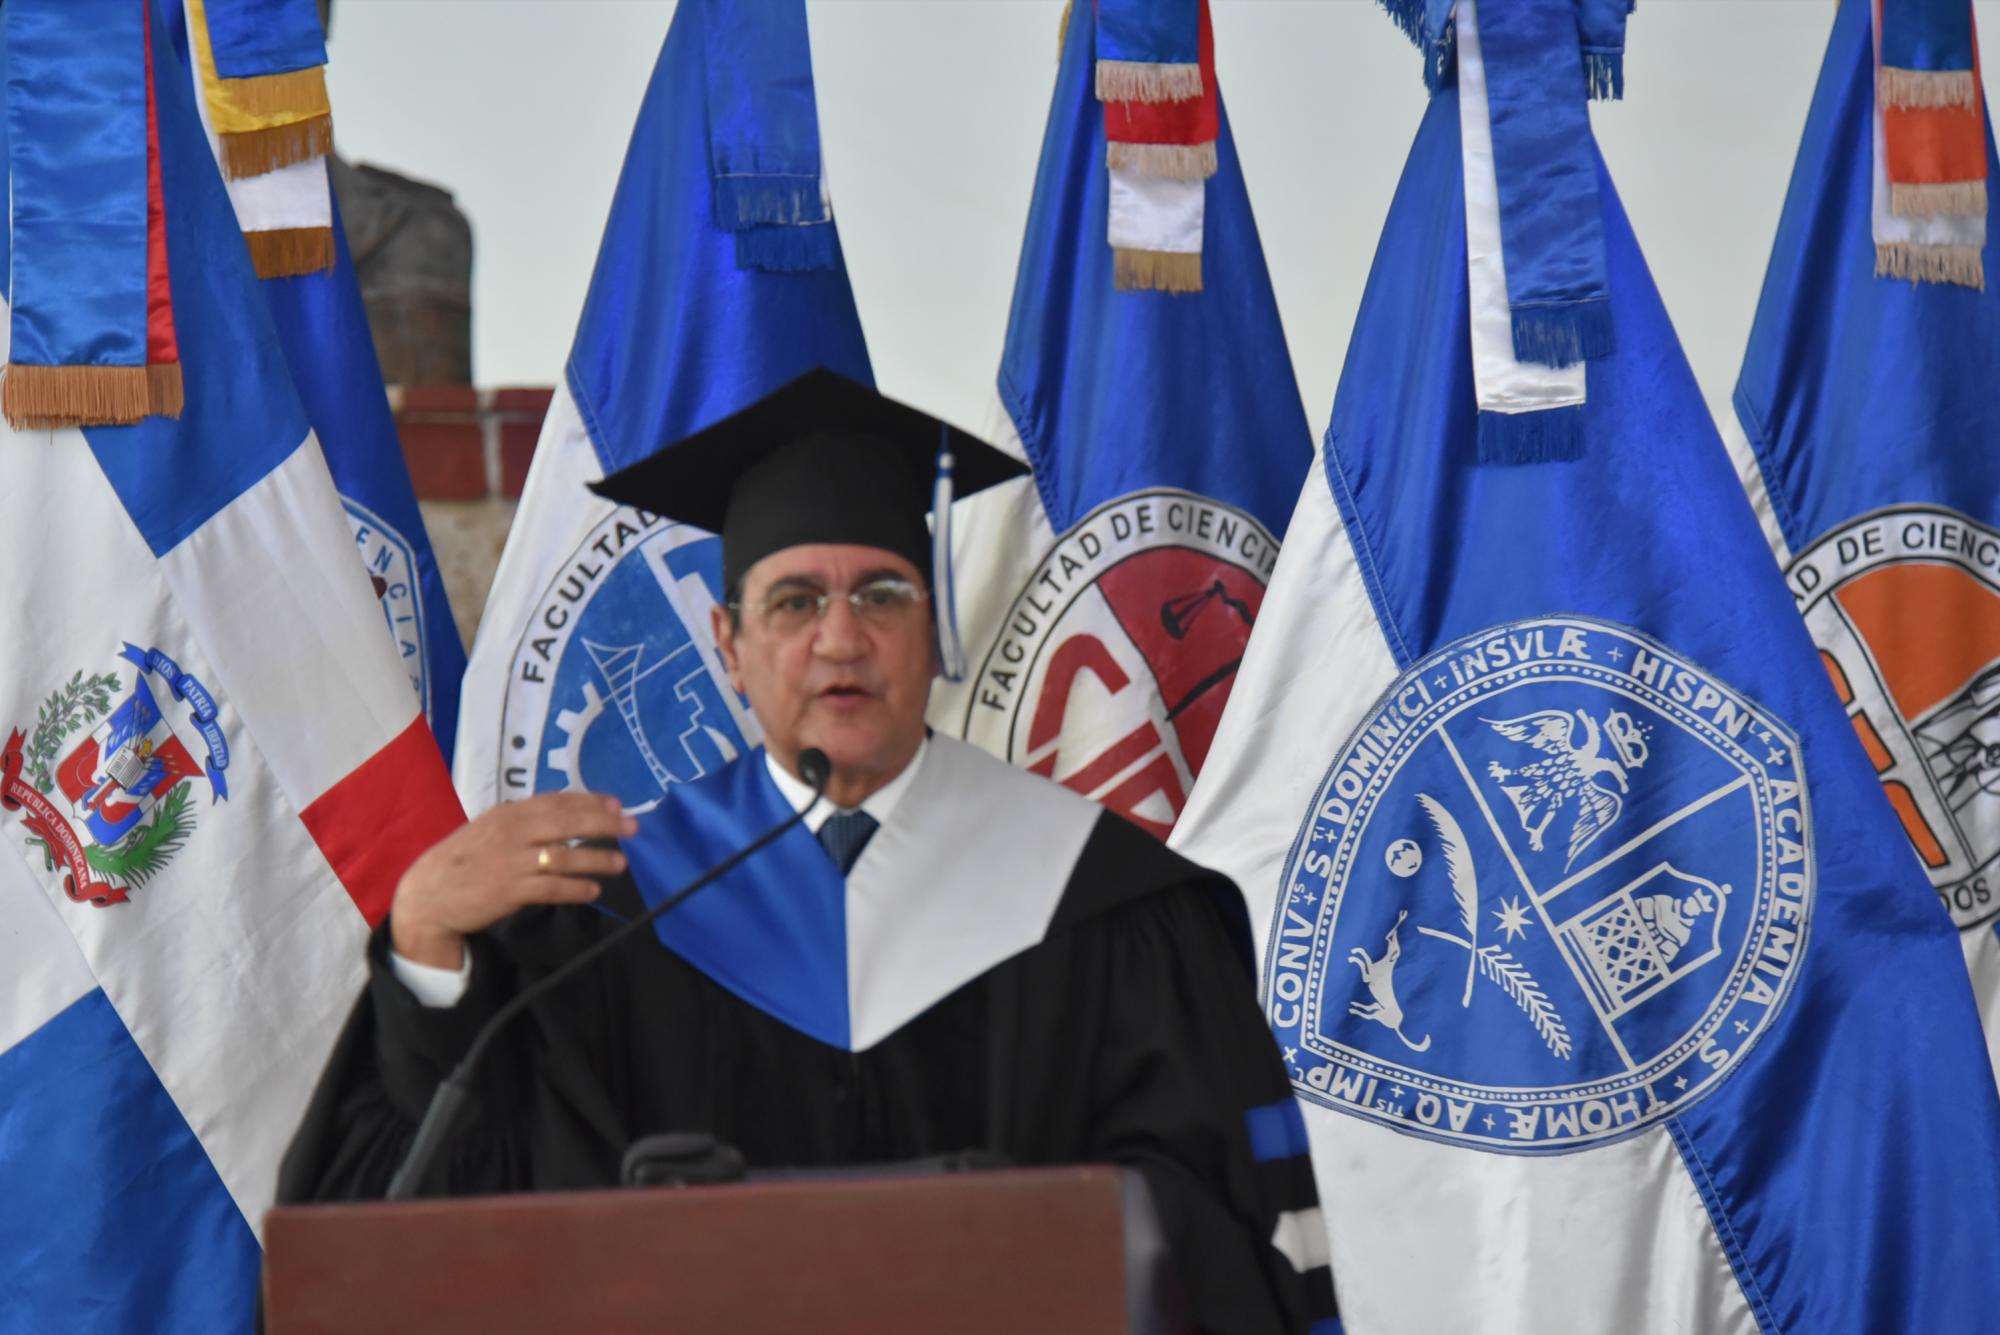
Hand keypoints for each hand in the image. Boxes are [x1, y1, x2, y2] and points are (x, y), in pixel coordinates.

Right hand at [390, 792, 637, 967]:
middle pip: (568, 823)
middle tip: (632, 827)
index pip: (557, 801)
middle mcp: (512, 832)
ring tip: (621, 864)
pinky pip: (552, 888)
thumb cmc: (462, 861)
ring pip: (565, 856)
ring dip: (597, 859)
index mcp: (507, 814)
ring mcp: (511, 861)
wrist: (427, 896)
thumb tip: (562, 815)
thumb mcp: (488, 830)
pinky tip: (593, 891)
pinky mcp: (510, 891)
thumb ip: (522, 822)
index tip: (617, 804)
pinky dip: (575, 889)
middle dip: (604, 823)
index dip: (590, 801)